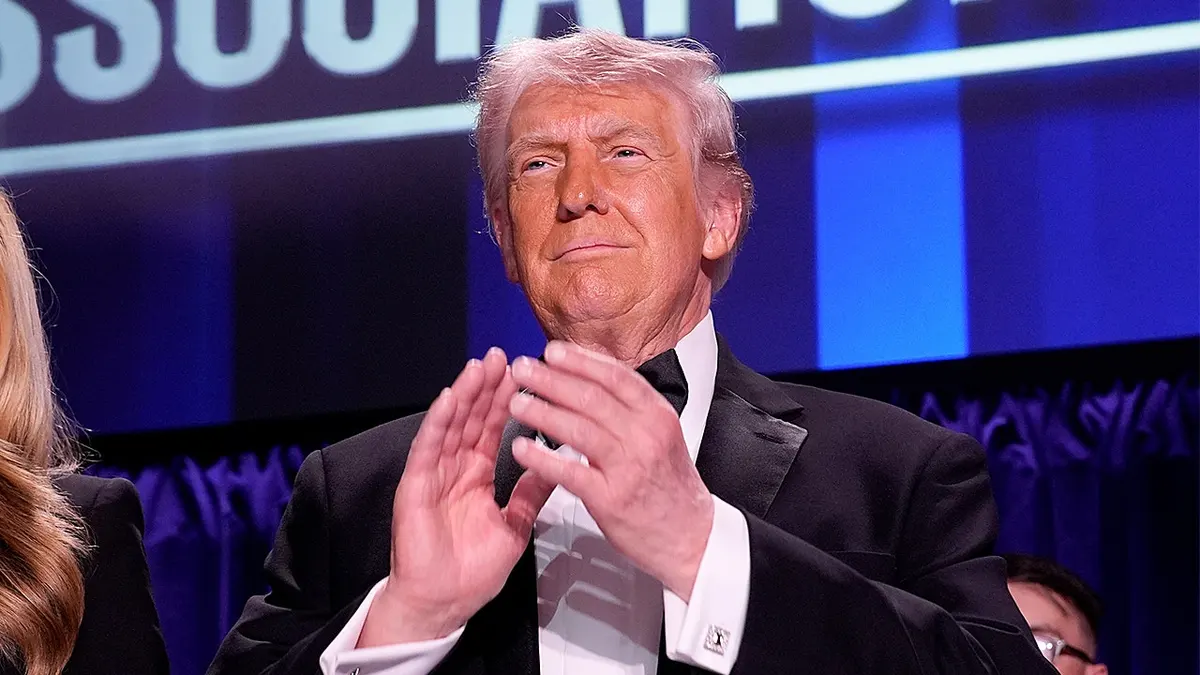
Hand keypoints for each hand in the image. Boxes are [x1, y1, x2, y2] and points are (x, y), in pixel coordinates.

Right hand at [359, 348, 555, 645]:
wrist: (444, 603)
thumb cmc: (472, 572)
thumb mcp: (514, 526)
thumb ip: (532, 495)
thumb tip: (556, 466)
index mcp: (475, 477)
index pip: (491, 429)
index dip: (505, 401)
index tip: (521, 374)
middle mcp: (453, 470)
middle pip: (471, 419)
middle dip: (486, 387)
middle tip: (501, 356)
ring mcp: (433, 476)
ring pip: (450, 426)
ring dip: (465, 395)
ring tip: (479, 366)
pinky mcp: (415, 487)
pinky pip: (427, 449)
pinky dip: (438, 423)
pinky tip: (449, 398)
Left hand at [508, 341, 713, 600]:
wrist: (690, 536)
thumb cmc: (669, 485)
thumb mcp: (660, 435)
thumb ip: (629, 409)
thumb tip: (587, 378)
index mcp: (657, 415)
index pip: (614, 376)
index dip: (579, 361)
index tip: (551, 351)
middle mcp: (645, 436)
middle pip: (591, 398)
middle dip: (551, 380)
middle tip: (523, 370)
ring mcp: (629, 467)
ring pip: (578, 429)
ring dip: (541, 412)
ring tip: (516, 403)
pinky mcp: (612, 499)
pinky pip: (569, 472)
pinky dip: (541, 458)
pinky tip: (521, 449)